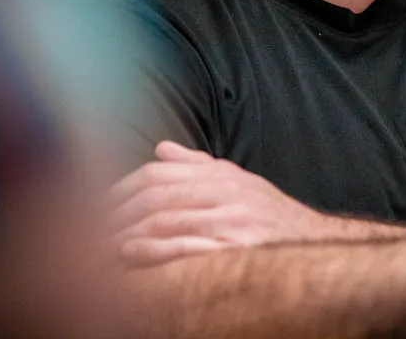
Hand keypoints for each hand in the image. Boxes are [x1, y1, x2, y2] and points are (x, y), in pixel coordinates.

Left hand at [108, 142, 331, 265]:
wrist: (317, 248)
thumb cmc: (272, 219)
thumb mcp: (239, 184)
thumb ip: (199, 166)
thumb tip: (161, 150)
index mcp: (221, 175)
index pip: (157, 174)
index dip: (120, 188)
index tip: (95, 207)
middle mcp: (226, 192)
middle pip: (155, 196)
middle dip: (116, 213)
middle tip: (87, 231)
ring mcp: (232, 220)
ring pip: (165, 220)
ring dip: (126, 232)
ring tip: (100, 245)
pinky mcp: (236, 249)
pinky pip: (185, 248)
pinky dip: (152, 251)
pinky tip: (131, 255)